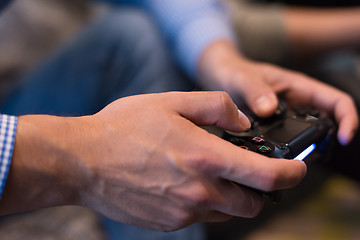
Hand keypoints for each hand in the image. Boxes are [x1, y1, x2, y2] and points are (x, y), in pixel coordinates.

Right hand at [0, 91, 305, 231]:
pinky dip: (204, 203)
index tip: (297, 171)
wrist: (84, 161)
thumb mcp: (171, 102)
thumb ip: (215, 107)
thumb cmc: (124, 127)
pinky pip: (200, 216)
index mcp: (204, 158)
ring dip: (231, 197)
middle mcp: (198, 191)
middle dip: (259, 190)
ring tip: (210, 174)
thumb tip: (242, 122)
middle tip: (249, 172)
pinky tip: (183, 183)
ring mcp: (183, 212)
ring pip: (227, 213)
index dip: (291, 175)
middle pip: (252, 204)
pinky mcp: (169, 223)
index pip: (266, 177)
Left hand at [197, 40, 358, 144]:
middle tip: (313, 157)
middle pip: (328, 122)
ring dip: (309, 148)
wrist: (221, 75)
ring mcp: (288, 116)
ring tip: (295, 162)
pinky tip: (279, 160)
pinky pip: (290, 140)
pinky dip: (290, 150)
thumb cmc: (235, 71)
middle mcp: (298, 102)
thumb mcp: (243, 78)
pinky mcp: (275, 127)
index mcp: (299, 87)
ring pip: (310, 135)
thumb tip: (269, 108)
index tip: (344, 138)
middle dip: (328, 141)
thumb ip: (255, 90)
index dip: (348, 118)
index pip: (337, 100)